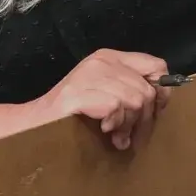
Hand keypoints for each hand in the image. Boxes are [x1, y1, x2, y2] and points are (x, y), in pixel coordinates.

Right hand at [40, 49, 169, 150]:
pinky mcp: (77, 93)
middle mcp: (101, 61)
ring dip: (129, 126)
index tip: (156, 111)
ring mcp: (88, 75)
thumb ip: (131, 91)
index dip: (162, 91)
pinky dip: (114, 125)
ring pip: (135, 100)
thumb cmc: (74, 115)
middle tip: (132, 136)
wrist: (32, 126)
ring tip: (118, 138)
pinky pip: (115, 108)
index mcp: (110, 57)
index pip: (156, 65)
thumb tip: (162, 101)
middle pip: (147, 89)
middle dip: (145, 119)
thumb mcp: (107, 95)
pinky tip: (104, 130)